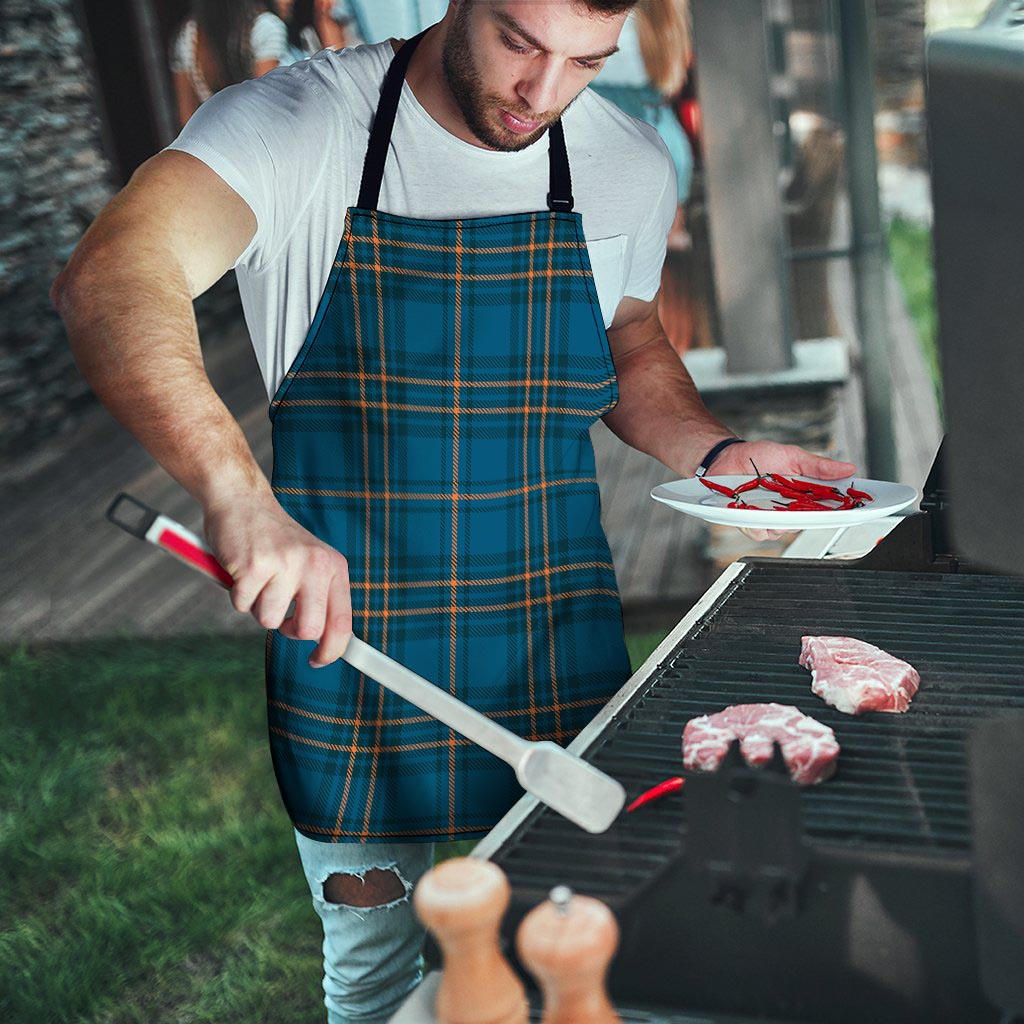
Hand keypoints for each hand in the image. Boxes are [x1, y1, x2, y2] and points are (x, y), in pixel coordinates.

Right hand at [203, 492, 351, 667]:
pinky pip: (242, 605)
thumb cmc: (274, 539)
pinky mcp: (254, 566)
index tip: (318, 660)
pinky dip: (237, 594)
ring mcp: (285, 564)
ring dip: (257, 606)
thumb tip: (325, 642)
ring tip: (258, 578)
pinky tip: (242, 570)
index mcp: (333, 566)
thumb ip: (319, 596)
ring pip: (269, 620)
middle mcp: (314, 564)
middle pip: (308, 629)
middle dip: (289, 630)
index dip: (332, 650)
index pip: (342, 621)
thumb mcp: (309, 562)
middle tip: (279, 613)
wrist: (242, 500)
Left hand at [707, 440, 856, 542]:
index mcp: (804, 495)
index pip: (829, 508)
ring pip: (784, 531)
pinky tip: (752, 508)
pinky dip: (757, 522)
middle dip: (810, 516)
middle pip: (808, 523)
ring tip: (770, 499)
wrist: (727, 458)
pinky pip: (760, 532)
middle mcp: (790, 510)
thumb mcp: (793, 456)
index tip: (856, 509)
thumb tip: (848, 468)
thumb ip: (819, 466)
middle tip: (805, 502)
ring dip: (779, 518)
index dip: (843, 511)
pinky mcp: (751, 523)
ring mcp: (771, 518)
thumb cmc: (759, 457)